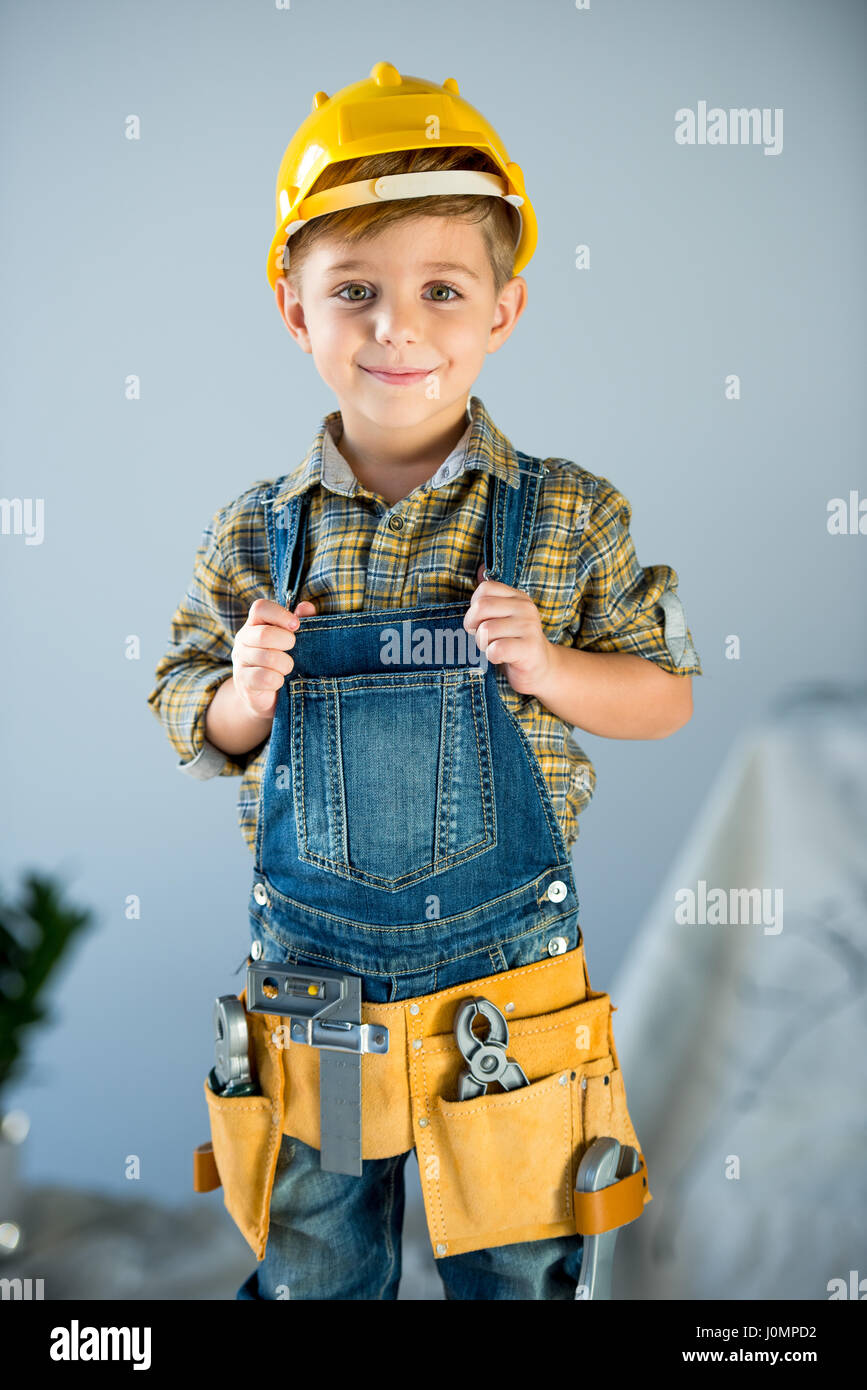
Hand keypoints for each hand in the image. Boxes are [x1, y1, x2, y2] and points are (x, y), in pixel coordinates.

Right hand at [231, 597, 316, 719]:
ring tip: (287, 669)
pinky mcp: (243, 681)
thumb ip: (304, 621)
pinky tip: (279, 681)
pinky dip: (278, 680)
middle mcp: (243, 639)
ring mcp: (240, 660)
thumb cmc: (285, 661)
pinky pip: (264, 677)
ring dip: (285, 665)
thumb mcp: (297, 640)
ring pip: (267, 658)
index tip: (296, 626)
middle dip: (286, 643)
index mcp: (256, 623)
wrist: (269, 696)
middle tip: (293, 650)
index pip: (260, 608)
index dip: (280, 614)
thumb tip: (306, 607)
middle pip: (264, 634)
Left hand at [463, 565, 554, 695]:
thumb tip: (480, 567)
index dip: (474, 608)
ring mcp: (530, 627)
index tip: (480, 622)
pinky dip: (492, 656)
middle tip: (482, 638)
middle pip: (481, 606)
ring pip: (486, 630)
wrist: (541, 669)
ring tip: (495, 648)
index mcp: (517, 597)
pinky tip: (501, 658)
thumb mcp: (503, 617)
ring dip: (483, 644)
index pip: (484, 589)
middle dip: (473, 626)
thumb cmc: (514, 643)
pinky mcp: (530, 648)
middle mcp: (525, 608)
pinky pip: (497, 648)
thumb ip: (492, 596)